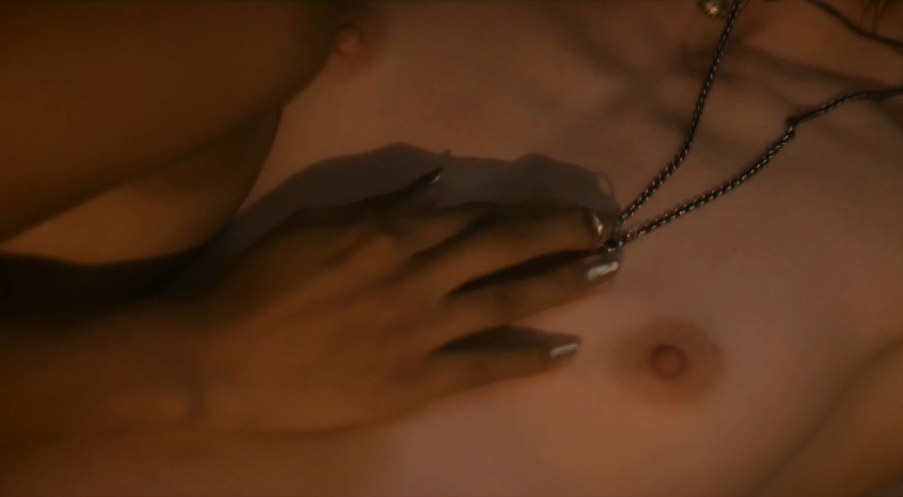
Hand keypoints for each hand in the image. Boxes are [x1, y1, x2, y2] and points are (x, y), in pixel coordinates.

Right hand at [184, 168, 619, 431]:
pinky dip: (527, 358)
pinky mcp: (414, 381)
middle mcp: (419, 275)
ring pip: (507, 300)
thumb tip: (435, 184)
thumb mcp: (315, 223)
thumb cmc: (259, 283)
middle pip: (506, 248)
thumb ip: (381, 202)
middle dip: (563, 237)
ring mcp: (420, 329)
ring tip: (605, 274)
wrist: (219, 357)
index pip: (480, 215)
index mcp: (393, 234)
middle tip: (609, 234)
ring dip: (562, 284)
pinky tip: (565, 350)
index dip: (533, 211)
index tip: (572, 210)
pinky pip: (482, 366)